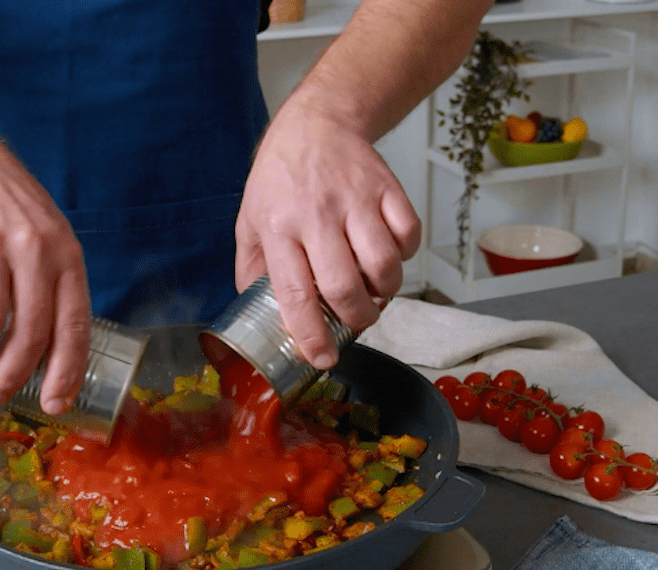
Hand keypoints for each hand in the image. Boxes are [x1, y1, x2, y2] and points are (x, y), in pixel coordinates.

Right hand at [0, 147, 91, 414]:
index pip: (73, 326)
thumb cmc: (16, 219)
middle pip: (29, 331)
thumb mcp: (53, 248)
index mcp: (66, 259)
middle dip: (11, 374)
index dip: (65, 371)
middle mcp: (34, 253)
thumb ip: (55, 298)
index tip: (54, 403)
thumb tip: (51, 364)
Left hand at [236, 103, 420, 368]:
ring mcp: (355, 200)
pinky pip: (408, 234)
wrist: (316, 123)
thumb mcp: (250, 220)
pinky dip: (405, 256)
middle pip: (344, 285)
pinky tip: (389, 256)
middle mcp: (316, 215)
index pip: (295, 292)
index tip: (321, 358)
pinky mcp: (386, 188)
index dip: (311, 333)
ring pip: (383, 263)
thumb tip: (258, 314)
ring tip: (375, 292)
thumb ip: (251, 269)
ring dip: (385, 291)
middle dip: (356, 318)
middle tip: (357, 322)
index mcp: (278, 227)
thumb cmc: (280, 178)